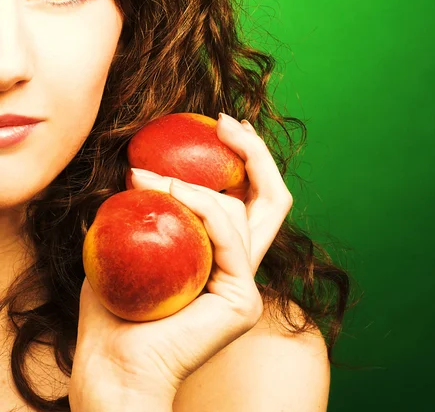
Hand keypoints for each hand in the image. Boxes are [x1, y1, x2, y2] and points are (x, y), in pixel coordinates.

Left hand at [69, 113, 293, 409]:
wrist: (111, 362)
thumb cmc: (115, 303)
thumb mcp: (130, 238)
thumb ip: (148, 207)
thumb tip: (140, 164)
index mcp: (223, 252)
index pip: (253, 198)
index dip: (248, 158)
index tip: (220, 125)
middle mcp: (242, 263)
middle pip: (273, 198)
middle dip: (255, 151)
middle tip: (225, 120)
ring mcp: (245, 282)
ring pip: (246, 209)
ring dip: (194, 179)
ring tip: (142, 174)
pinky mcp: (241, 297)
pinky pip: (228, 234)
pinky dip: (201, 203)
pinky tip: (168, 189)